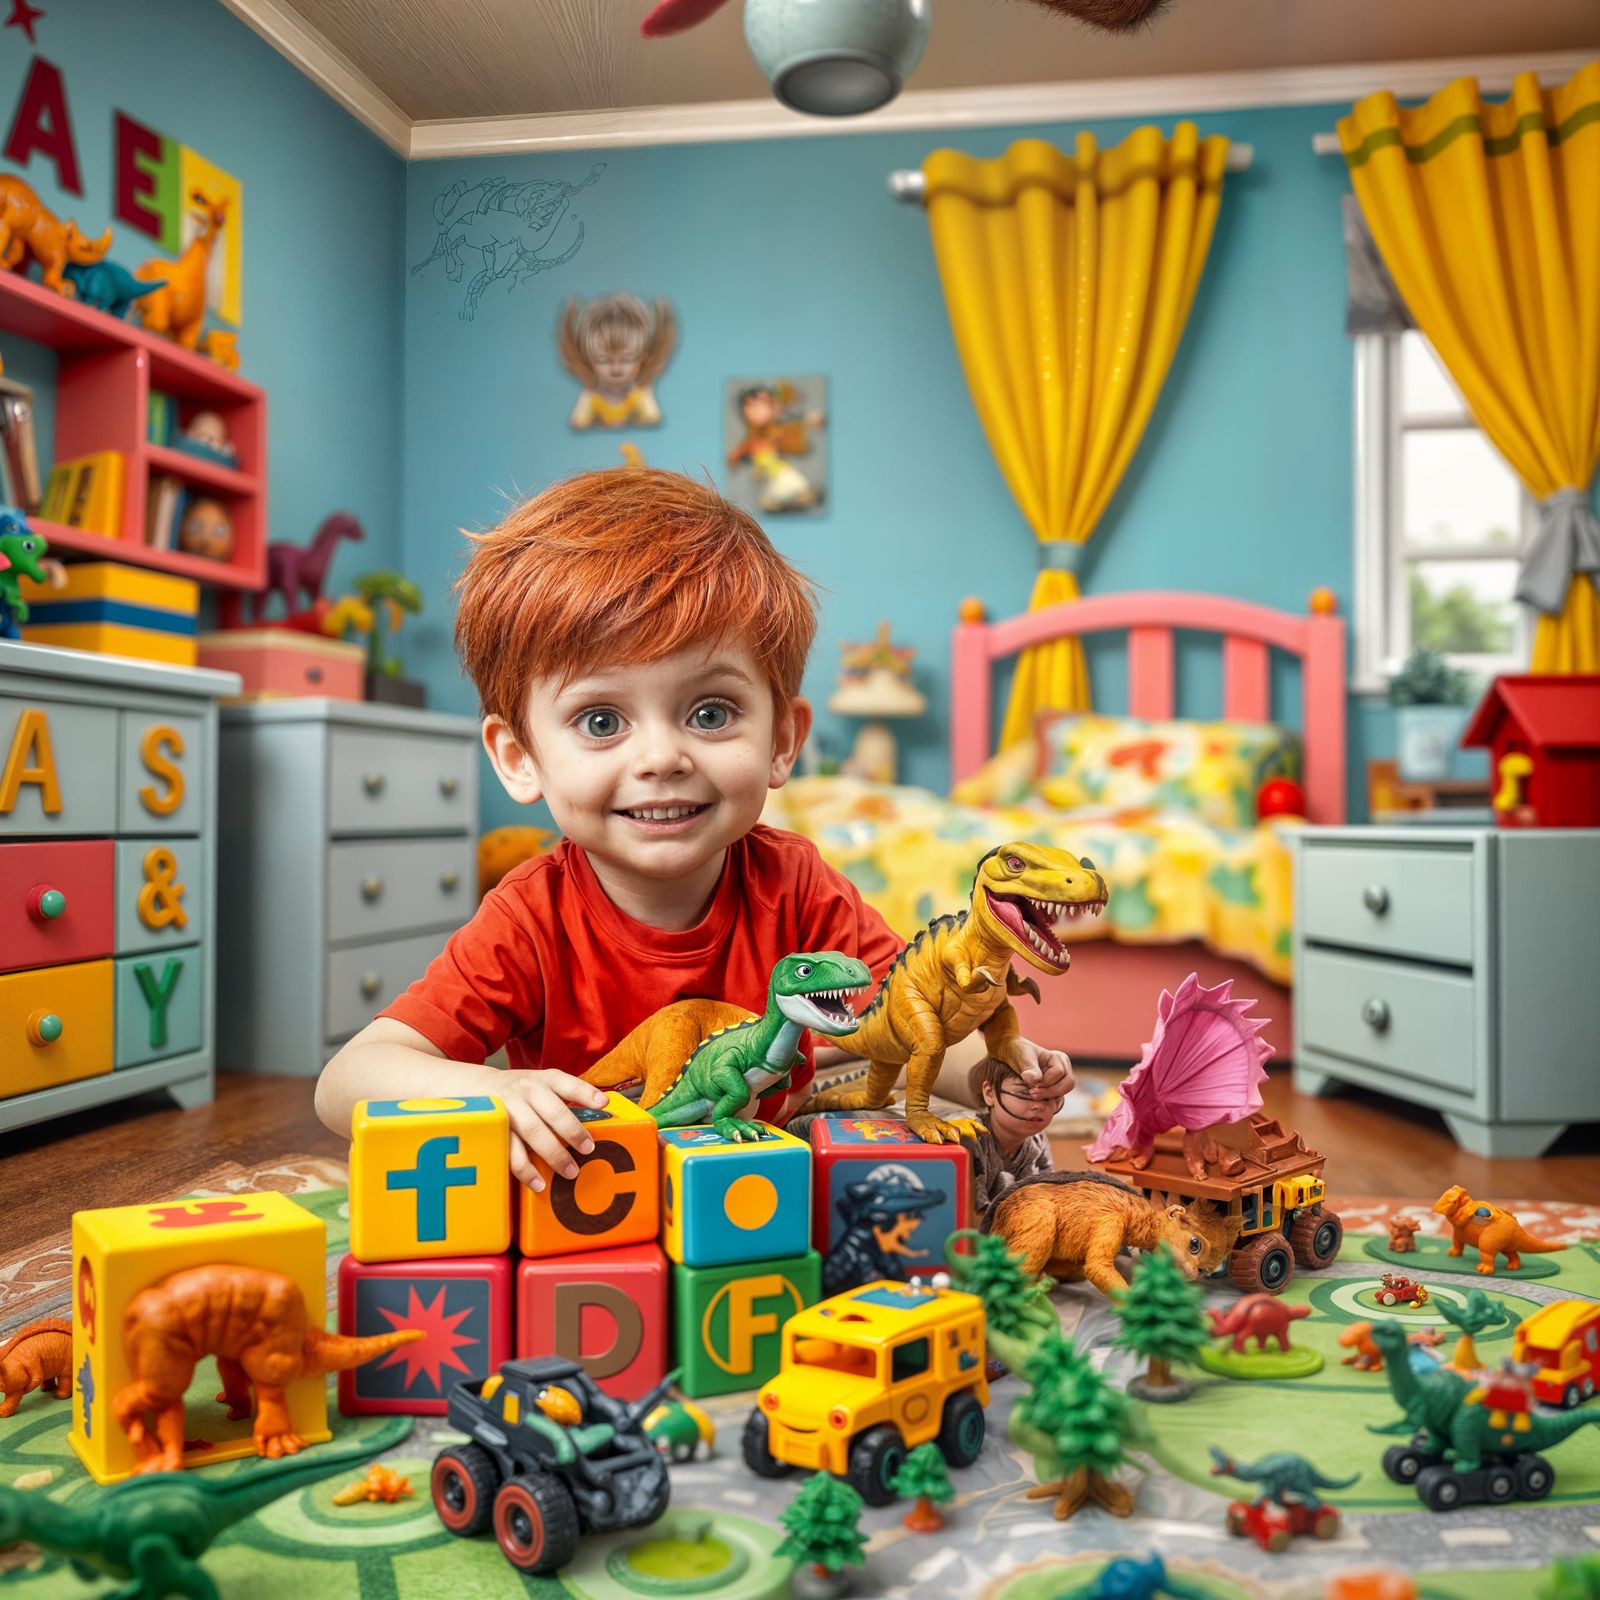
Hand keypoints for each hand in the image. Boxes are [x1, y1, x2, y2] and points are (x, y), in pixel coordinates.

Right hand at [499, 1070, 608, 1191]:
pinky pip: (511, 1151)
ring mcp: (509, 1108)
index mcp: (543, 1080)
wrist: (476, 1086)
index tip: (603, 1104)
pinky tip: (538, 1182)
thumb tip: (600, 1113)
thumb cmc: (519, 1090)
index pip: (567, 1083)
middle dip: (572, 1132)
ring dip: (553, 1153)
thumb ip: (564, 1097)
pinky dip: (526, 1169)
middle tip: (588, 1149)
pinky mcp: (494, 1128)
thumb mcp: (541, 1083)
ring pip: (533, 1132)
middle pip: (553, 1111)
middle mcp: (526, 1090)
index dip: (586, 1092)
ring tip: (570, 1171)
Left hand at [1009, 1037, 1074, 1096]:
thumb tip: (1032, 1080)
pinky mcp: (1056, 1086)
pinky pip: (1059, 1096)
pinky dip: (1048, 1098)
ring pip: (1065, 1091)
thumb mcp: (1023, 1058)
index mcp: (1058, 1057)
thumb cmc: (1019, 1053)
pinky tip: (1036, 1096)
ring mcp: (1062, 1077)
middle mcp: (1064, 1067)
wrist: (1013, 1055)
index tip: (1029, 1081)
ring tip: (1033, 1094)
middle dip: (1050, 1091)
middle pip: (1069, 1083)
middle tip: (1032, 1093)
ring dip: (1050, 1095)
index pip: (1059, 1072)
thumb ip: (1030, 1069)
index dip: (1045, 1080)